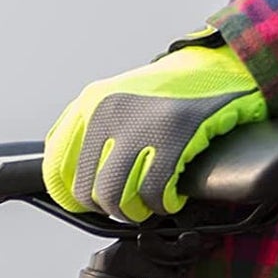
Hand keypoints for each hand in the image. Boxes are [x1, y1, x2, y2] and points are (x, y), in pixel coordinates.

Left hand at [44, 36, 267, 222]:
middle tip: (129, 203)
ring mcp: (142, 121)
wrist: (221, 66)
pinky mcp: (176, 133)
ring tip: (149, 203)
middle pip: (89, 191)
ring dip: (136, 212)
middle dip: (110, 208)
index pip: (56, 166)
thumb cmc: (166, 96)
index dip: (72, 196)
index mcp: (90, 102)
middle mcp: (110, 109)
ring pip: (117, 198)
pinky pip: (154, 192)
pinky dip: (163, 205)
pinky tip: (171, 197)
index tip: (90, 203)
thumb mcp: (115, 101)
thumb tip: (61, 181)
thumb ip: (85, 133)